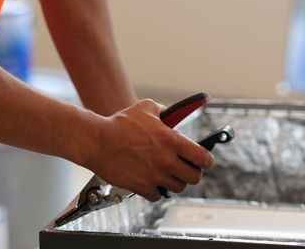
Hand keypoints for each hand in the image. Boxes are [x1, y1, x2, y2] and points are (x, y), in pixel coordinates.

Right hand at [83, 99, 214, 200]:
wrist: (97, 141)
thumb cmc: (119, 124)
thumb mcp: (146, 108)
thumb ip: (165, 112)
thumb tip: (174, 117)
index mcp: (171, 140)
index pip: (203, 158)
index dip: (207, 160)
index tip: (204, 160)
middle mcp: (166, 160)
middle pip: (194, 177)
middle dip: (192, 171)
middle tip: (186, 166)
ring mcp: (154, 176)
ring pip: (178, 187)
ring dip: (175, 180)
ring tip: (167, 172)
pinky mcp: (142, 187)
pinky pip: (158, 195)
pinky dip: (157, 189)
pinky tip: (152, 179)